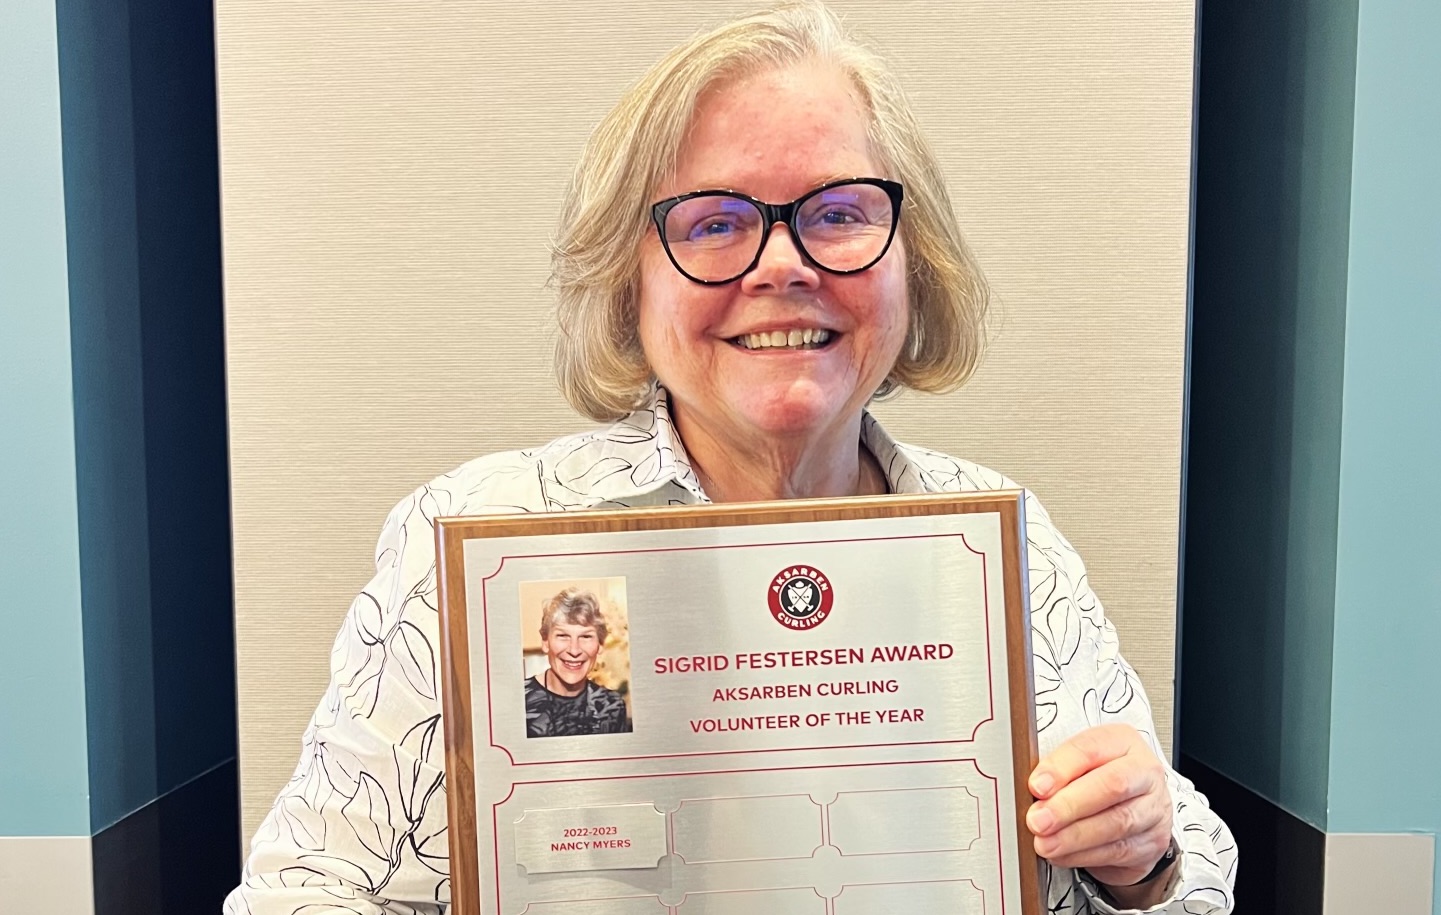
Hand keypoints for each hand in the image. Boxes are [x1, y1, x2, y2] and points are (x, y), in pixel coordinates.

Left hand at [1027, 724, 1174, 893]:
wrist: (1135, 812)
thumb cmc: (1099, 779)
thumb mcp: (1078, 765)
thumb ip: (1056, 773)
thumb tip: (1032, 792)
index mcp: (1122, 741)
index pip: (1091, 748)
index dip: (1061, 768)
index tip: (1036, 786)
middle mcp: (1144, 771)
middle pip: (1111, 785)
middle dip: (1068, 805)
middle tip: (1038, 820)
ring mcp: (1153, 808)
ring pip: (1116, 823)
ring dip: (1073, 836)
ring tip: (1045, 842)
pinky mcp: (1152, 842)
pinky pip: (1117, 851)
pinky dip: (1083, 855)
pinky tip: (1061, 854)